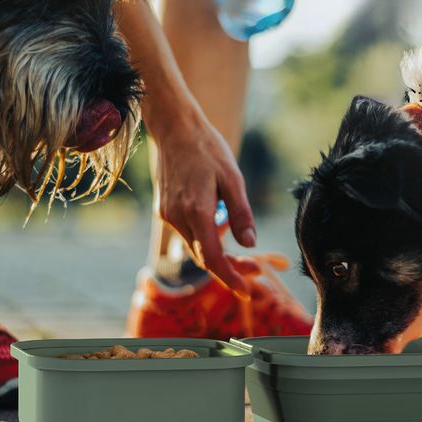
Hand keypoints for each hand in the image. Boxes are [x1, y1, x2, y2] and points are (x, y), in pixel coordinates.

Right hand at [152, 109, 255, 298]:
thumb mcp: (233, 178)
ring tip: (245, 253)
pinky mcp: (165, 209)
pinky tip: (220, 226)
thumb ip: (241, 213)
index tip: (247, 292)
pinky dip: (205, 238)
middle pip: (204, 257)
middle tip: (256, 271)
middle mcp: (178, 217)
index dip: (230, 278)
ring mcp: (168, 213)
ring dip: (218, 254)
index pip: (213, 258)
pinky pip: (188, 232)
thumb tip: (250, 244)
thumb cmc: (208, 149)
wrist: (175, 129)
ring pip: (195, 246)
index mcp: (197, 210)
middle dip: (230, 268)